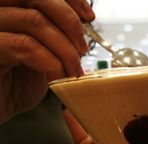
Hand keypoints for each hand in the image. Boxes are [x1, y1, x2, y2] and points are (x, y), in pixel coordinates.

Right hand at [0, 0, 94, 123]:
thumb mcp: (43, 55)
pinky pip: (24, 45)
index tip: (89, 17)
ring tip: (74, 71)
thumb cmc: (16, 84)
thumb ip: (56, 35)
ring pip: (34, 20)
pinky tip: (57, 76)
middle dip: (69, 21)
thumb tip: (83, 24)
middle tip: (83, 48)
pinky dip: (49, 61)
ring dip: (64, 48)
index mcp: (11, 9)